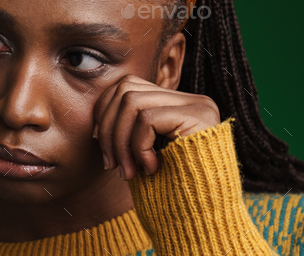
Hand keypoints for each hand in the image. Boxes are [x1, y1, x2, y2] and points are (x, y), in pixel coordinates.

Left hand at [93, 74, 220, 180]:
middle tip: (110, 164)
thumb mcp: (144, 156)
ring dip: (119, 141)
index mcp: (176, 104)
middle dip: (108, 128)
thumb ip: (127, 131)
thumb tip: (96, 125)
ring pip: (131, 101)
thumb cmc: (172, 192)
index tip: (100, 145)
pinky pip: (147, 120)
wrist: (207, 218)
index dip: (105, 112)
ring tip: (127, 171)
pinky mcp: (199, 117)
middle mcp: (190, 99)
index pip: (127, 86)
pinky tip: (151, 170)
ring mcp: (197, 105)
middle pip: (126, 88)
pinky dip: (139, 147)